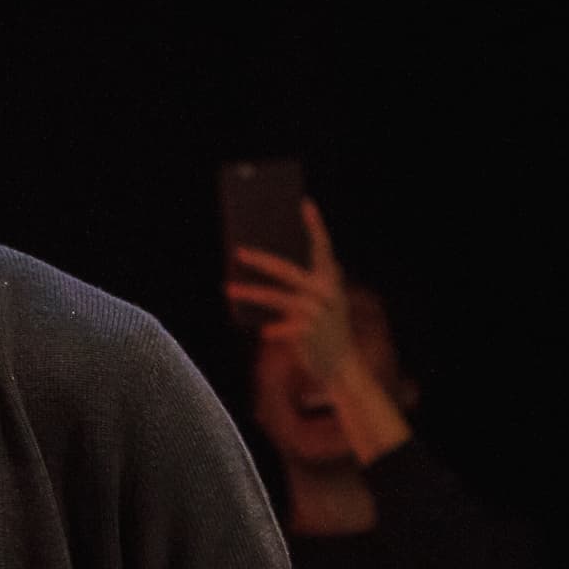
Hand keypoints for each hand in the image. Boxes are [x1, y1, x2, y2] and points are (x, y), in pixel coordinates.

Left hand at [224, 198, 358, 382]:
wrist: (340, 365)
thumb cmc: (323, 330)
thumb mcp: (316, 305)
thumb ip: (298, 286)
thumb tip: (259, 267)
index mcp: (331, 280)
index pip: (323, 247)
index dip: (314, 225)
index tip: (303, 203)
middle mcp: (326, 292)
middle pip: (286, 269)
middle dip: (260, 259)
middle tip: (237, 250)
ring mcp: (316, 312)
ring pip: (274, 297)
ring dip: (249, 293)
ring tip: (228, 289)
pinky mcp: (306, 333)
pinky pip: (278, 326)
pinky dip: (271, 330)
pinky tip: (263, 331)